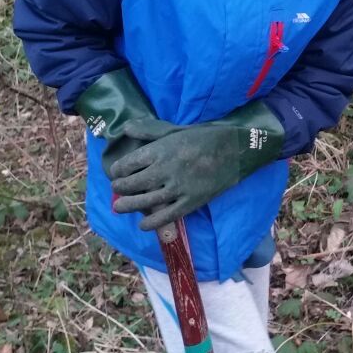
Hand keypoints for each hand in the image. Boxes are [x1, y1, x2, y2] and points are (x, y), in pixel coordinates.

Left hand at [109, 117, 240, 229]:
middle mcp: (166, 169)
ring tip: (118, 207)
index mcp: (161, 149)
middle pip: (134, 183)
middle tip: (117, 189)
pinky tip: (143, 224)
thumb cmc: (205, 137)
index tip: (116, 173)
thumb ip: (150, 131)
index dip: (118, 170)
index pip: (129, 163)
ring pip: (146, 201)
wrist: (236, 150)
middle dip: (120, 187)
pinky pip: (167, 215)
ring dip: (129, 205)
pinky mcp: (191, 201)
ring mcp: (179, 187)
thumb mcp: (176, 129)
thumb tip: (125, 128)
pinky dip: (152, 222)